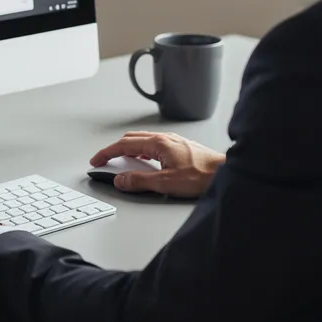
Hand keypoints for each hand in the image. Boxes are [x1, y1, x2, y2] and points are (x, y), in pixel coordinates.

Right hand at [90, 131, 224, 197]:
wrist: (225, 171)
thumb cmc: (202, 175)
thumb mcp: (166, 182)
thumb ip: (139, 181)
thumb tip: (120, 180)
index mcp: (158, 143)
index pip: (124, 145)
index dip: (106, 153)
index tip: (96, 161)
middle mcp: (164, 138)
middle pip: (131, 139)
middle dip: (115, 150)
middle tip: (105, 161)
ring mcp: (172, 141)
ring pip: (143, 141)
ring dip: (128, 150)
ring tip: (121, 163)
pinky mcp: (180, 147)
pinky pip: (153, 145)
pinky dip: (141, 152)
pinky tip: (145, 162)